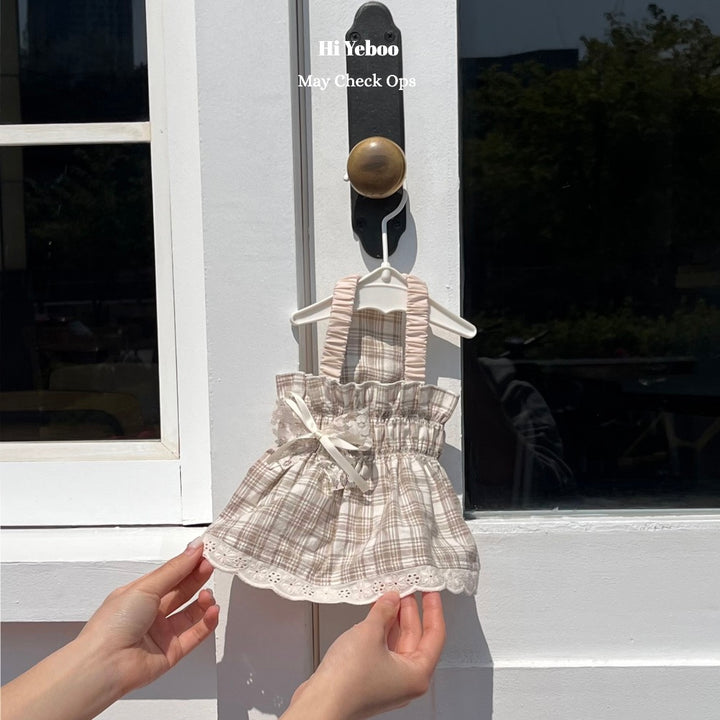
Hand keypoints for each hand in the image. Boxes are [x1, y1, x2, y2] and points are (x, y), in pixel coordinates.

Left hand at [76, 539, 218, 695]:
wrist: (104, 665)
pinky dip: (207, 623)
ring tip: (208, 594)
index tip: (204, 552)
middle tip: (210, 566)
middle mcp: (150, 614)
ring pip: (191, 614)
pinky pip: (195, 635)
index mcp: (139, 595)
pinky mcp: (171, 652)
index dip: (187, 563)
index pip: (170, 575)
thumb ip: (175, 569)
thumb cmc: (112, 625)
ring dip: (203, 602)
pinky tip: (212, 611)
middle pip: (182, 592)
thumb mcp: (145, 587)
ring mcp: (161, 633)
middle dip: (197, 578)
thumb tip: (194, 549)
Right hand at [285, 592, 444, 719]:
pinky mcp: (371, 680)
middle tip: (406, 589)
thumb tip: (392, 599)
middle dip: (409, 612)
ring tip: (389, 597)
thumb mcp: (370, 633)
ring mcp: (388, 681)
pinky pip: (383, 649)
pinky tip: (375, 615)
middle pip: (415, 638)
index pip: (434, 635)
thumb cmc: (348, 682)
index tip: (430, 592)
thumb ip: (385, 611)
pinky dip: (381, 631)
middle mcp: (406, 681)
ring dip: (393, 619)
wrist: (321, 704)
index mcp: (417, 675)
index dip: (433, 609)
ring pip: (397, 643)